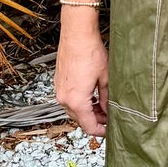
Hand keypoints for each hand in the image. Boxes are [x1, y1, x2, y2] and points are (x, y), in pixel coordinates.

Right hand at [55, 16, 108, 135]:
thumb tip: (108, 110)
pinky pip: (69, 99)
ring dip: (87, 111)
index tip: (109, 130)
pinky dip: (80, 102)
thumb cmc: (91, 53)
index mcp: (76, 101)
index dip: (100, 131)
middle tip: (109, 117)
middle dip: (95, 121)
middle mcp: (64, 98)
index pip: (88, 126)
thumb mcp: (105, 79)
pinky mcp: (58, 83)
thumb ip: (107, 99)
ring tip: (102, 106)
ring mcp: (59, 90)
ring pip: (74, 110)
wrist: (77, 35)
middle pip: (80, 120)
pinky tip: (91, 96)